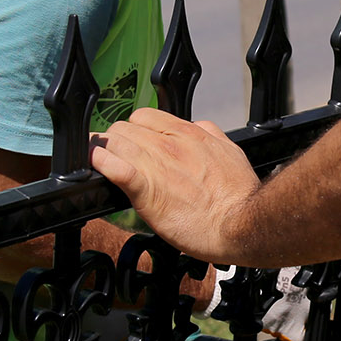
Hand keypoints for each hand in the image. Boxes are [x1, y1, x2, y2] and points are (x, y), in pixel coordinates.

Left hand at [92, 108, 258, 263]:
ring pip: (115, 142)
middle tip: (113, 155)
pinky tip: (97, 165)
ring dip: (102, 150)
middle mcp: (170, 145)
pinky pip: (116, 168)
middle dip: (115, 140)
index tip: (131, 141)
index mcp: (189, 135)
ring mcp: (157, 166)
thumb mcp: (231, 153)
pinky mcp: (147, 190)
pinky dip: (102, 164)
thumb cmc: (239, 197)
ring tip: (98, 160)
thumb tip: (201, 128)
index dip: (134, 129)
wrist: (243, 224)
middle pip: (124, 128)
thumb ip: (211, 136)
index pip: (145, 116)